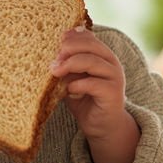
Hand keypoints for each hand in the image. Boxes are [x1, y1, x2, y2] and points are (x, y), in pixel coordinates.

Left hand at [49, 27, 138, 162]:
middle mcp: (111, 62)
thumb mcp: (72, 79)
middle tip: (54, 58)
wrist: (102, 126)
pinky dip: (77, 84)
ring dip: (70, 64)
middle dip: (69, 48)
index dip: (72, 36)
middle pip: (91, 45)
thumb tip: (48, 56)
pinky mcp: (113, 93)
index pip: (89, 37)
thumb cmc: (84, 100)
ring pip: (92, 61)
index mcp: (102, 55)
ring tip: (55, 72)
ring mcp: (114, 76)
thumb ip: (66, 66)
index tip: (56, 40)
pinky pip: (94, 83)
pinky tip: (68, 90)